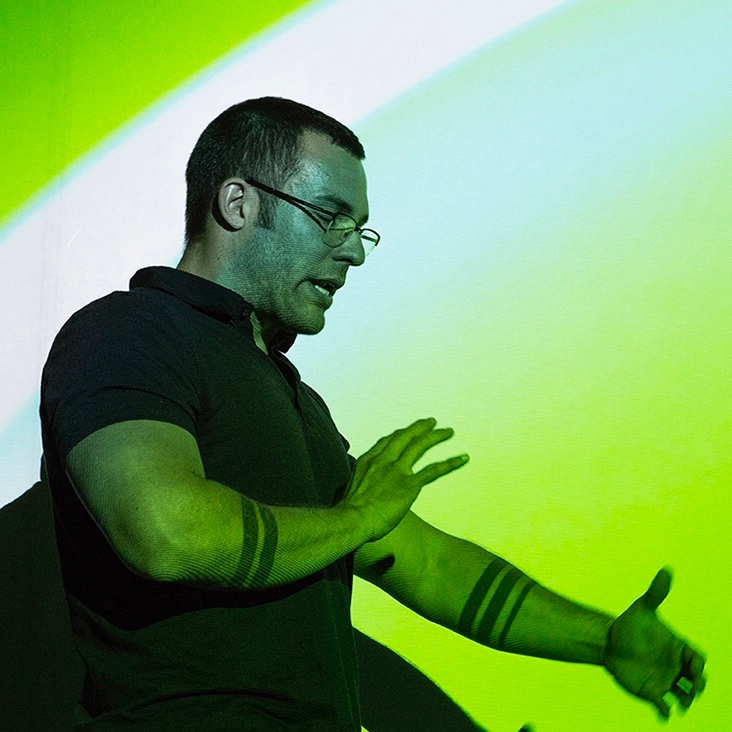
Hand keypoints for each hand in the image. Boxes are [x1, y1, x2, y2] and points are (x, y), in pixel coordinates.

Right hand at [341, 417, 468, 541]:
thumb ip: (361, 485)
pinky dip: (450, 463)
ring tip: (448, 431)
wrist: (351, 520)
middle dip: (419, 427)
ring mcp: (397, 471)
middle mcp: (383, 460)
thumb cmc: (348, 513)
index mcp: (368, 461)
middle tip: (431, 422)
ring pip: (420, 446)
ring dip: (436, 436)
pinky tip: (462, 458)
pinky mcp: (409, 485)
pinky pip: (433, 470)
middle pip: (404, 436)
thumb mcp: (351, 491)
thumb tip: (362, 492)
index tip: (406, 432)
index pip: (387, 441)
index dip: (399, 435)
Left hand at [603, 568, 706, 719]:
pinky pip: (664, 708)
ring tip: (679, 703)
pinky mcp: (651, 693)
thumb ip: (656, 593)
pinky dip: (665, 713)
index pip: (697, 660)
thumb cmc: (629, 624)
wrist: (608, 642)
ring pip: (684, 697)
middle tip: (691, 689)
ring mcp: (665, 681)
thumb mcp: (643, 608)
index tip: (693, 669)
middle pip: (696, 682)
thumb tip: (666, 570)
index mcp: (678, 648)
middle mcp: (675, 667)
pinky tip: (662, 714)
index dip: (698, 666)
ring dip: (685, 702)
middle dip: (697, 687)